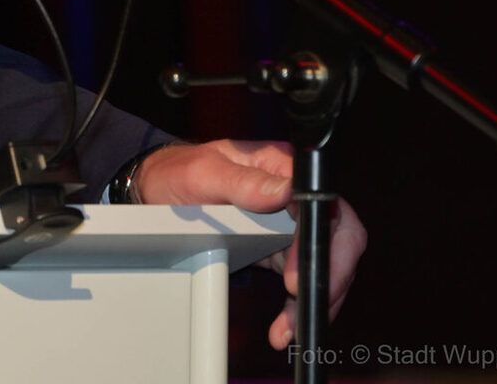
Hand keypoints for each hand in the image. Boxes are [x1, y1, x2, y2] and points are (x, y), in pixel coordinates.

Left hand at [133, 138, 367, 349]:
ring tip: (288, 328)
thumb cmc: (179, 172)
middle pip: (336, 240)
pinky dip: (296, 303)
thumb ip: (243, 183)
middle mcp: (294, 195)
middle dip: (327, 281)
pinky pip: (301, 277)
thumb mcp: (203, 175)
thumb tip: (284, 192)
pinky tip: (284, 325)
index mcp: (283, 168)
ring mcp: (289, 222)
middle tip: (300, 310)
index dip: (322, 246)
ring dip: (312, 300)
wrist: (159, 187)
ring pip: (322, 265)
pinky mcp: (280, 245)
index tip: (295, 278)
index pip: (325, 208)